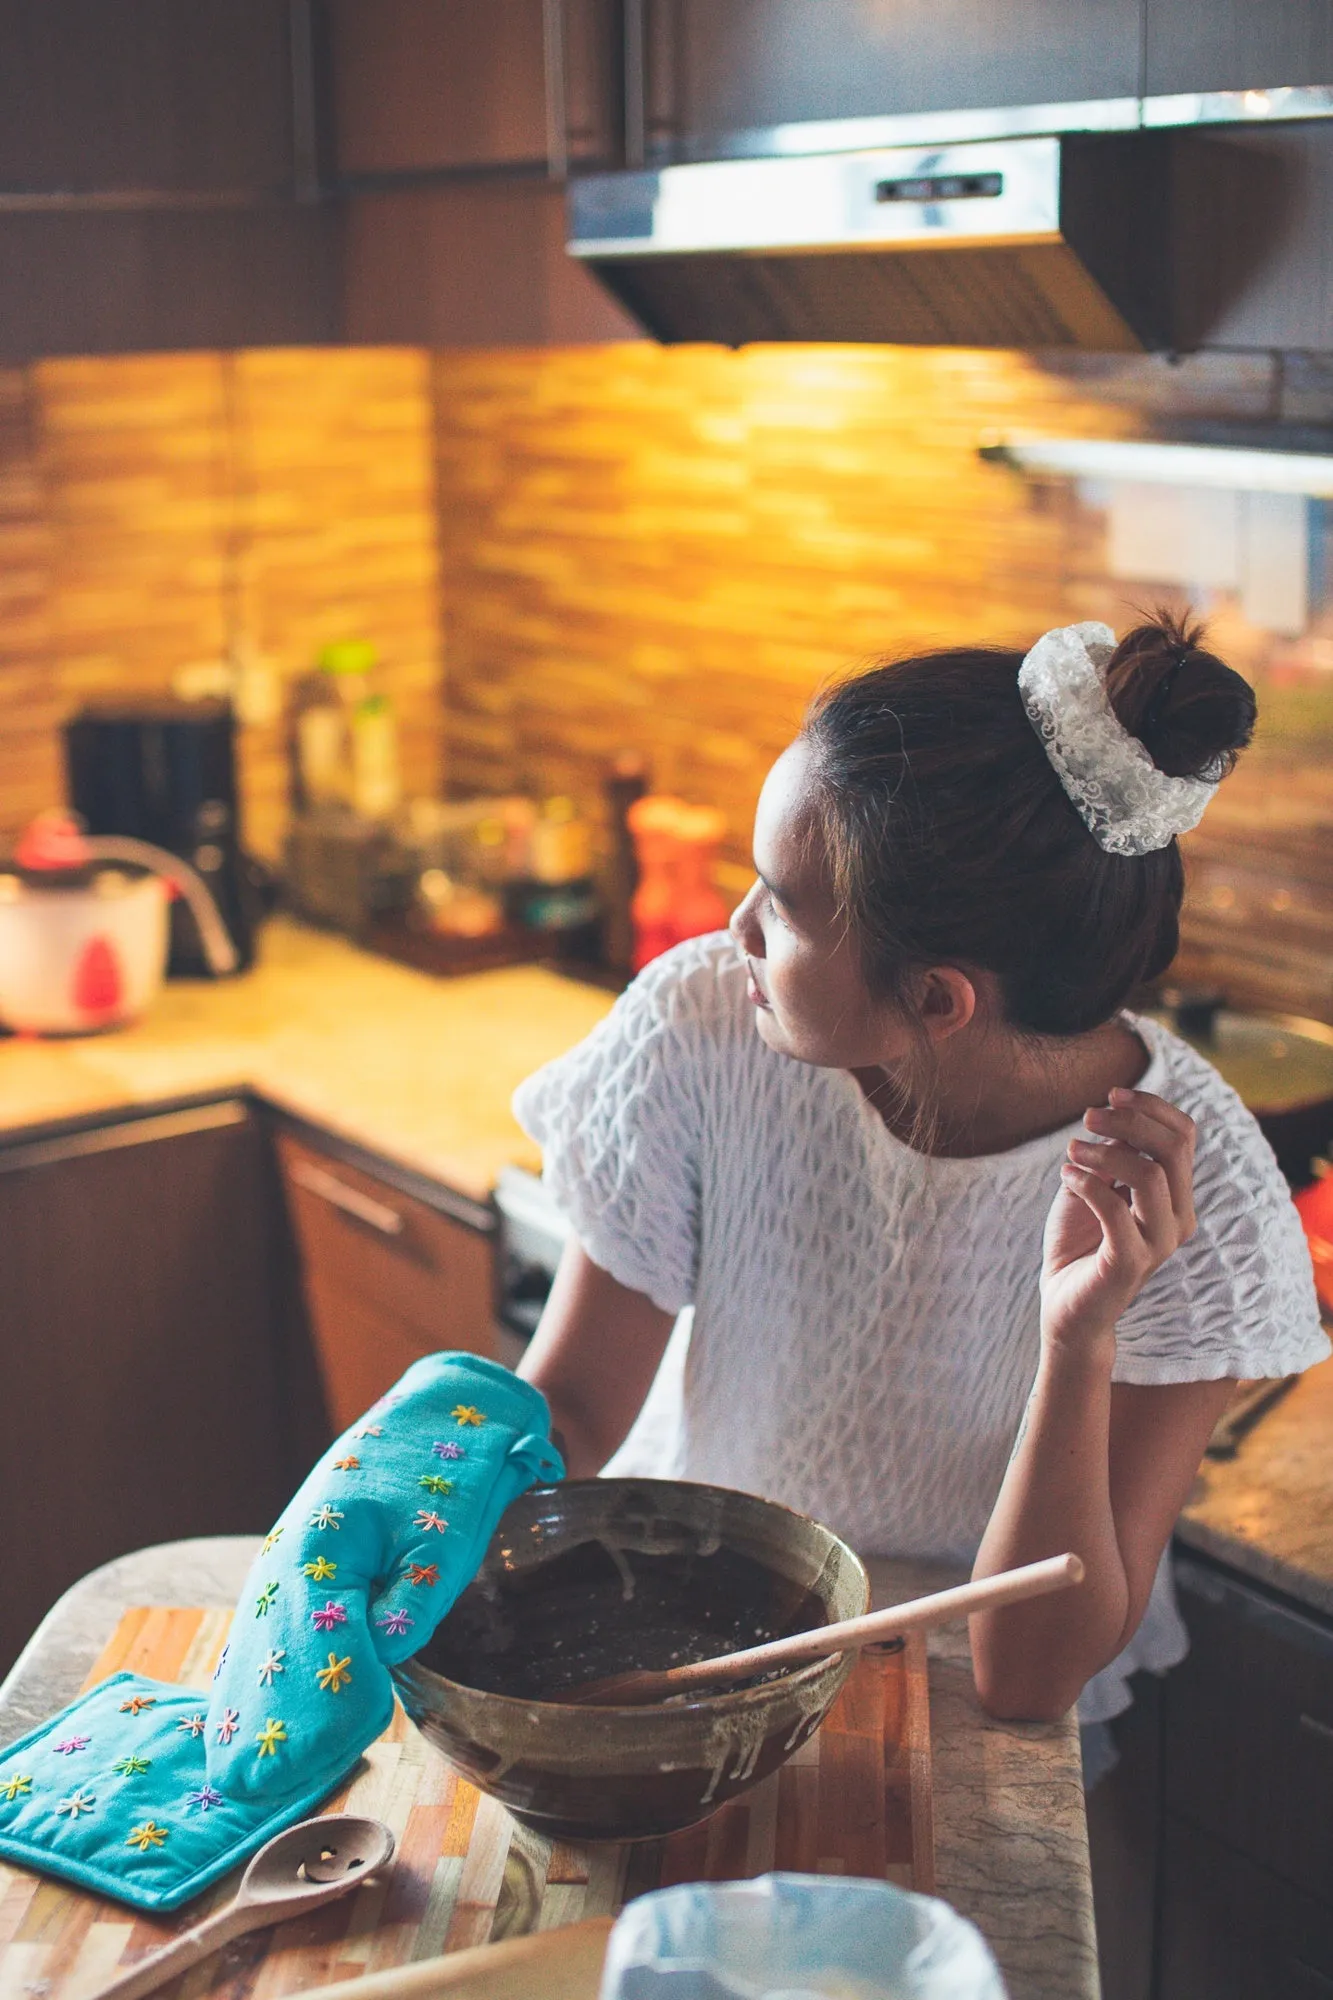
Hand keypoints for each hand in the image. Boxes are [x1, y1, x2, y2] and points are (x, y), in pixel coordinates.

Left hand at [1040, 1087, 1196, 1351]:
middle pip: (1173, 1149)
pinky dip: (1087, 1183)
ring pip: (1150, 1176)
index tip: (1112, 1094)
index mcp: (1176, 1195)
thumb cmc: (1079, 1240)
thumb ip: (1109, 1153)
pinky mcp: (1129, 1264)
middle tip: (1088, 1116)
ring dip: (1104, 1151)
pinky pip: (1115, 1210)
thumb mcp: (1093, 1184)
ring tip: (1071, 1151)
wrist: (1066, 1304)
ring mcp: (1158, 1244)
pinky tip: (1066, 1176)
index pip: (1185, 1136)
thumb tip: (1111, 1113)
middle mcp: (1178, 1219)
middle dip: (1130, 1122)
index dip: (1152, 1106)